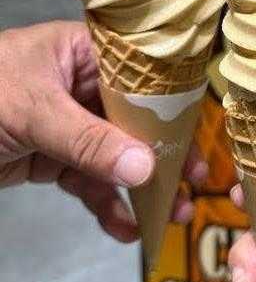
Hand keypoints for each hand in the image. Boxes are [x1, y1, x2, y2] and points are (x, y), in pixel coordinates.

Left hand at [0, 22, 206, 241]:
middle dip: (163, 156)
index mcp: (82, 53)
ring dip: (141, 188)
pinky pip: (89, 182)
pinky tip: (124, 229)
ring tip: (170, 217)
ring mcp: (69, 124)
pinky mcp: (54, 158)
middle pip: (136, 121)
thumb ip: (89, 141)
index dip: (173, 108)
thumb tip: (145, 169)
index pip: (141, 76)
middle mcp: (82, 85)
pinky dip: (106, 206)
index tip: (197, 141)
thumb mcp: (33, 112)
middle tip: (192, 186)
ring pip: (116, 156)